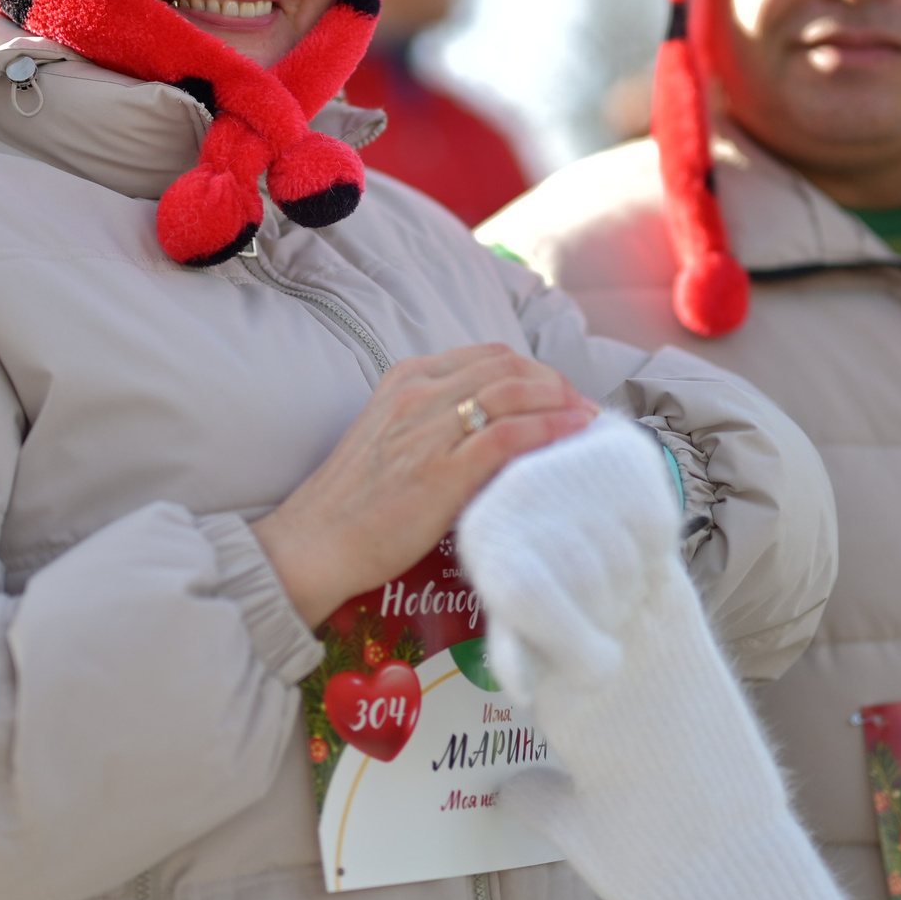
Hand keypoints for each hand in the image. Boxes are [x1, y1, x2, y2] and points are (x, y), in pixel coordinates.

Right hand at [253, 344, 597, 626]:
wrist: (315, 543)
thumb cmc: (354, 501)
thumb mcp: (391, 437)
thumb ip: (434, 420)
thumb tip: (493, 425)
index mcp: (405, 379)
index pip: (488, 356)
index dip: (535, 371)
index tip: (559, 394)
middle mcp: (418, 394)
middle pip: (508, 367)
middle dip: (555, 383)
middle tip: (581, 408)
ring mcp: (429, 429)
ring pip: (513, 392)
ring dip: (560, 402)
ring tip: (585, 421)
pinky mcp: (441, 470)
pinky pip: (509, 435)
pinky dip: (549, 429)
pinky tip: (572, 435)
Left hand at [457, 413, 679, 691]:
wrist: (590, 510)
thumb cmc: (548, 578)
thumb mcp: (519, 617)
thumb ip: (516, 651)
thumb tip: (522, 687)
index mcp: (483, 533)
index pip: (528, 595)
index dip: (574, 646)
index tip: (601, 671)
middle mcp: (518, 486)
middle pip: (582, 580)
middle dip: (606, 621)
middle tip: (607, 622)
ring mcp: (571, 464)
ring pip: (621, 561)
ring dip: (630, 593)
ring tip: (615, 586)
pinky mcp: (624, 456)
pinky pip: (655, 535)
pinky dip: (654, 559)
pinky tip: (633, 551)